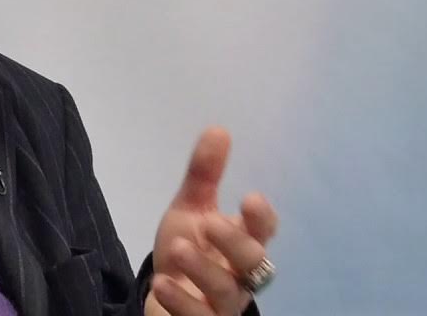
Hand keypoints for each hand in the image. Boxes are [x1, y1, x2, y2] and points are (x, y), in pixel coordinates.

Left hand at [145, 128, 277, 315]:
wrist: (164, 292)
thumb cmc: (188, 249)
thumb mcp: (191, 210)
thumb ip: (204, 175)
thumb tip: (218, 129)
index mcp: (241, 242)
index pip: (264, 231)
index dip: (262, 219)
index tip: (250, 198)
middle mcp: (239, 274)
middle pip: (255, 262)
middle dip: (235, 243)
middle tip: (208, 223)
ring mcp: (222, 303)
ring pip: (227, 292)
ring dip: (203, 269)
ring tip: (178, 248)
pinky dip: (182, 303)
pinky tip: (162, 284)